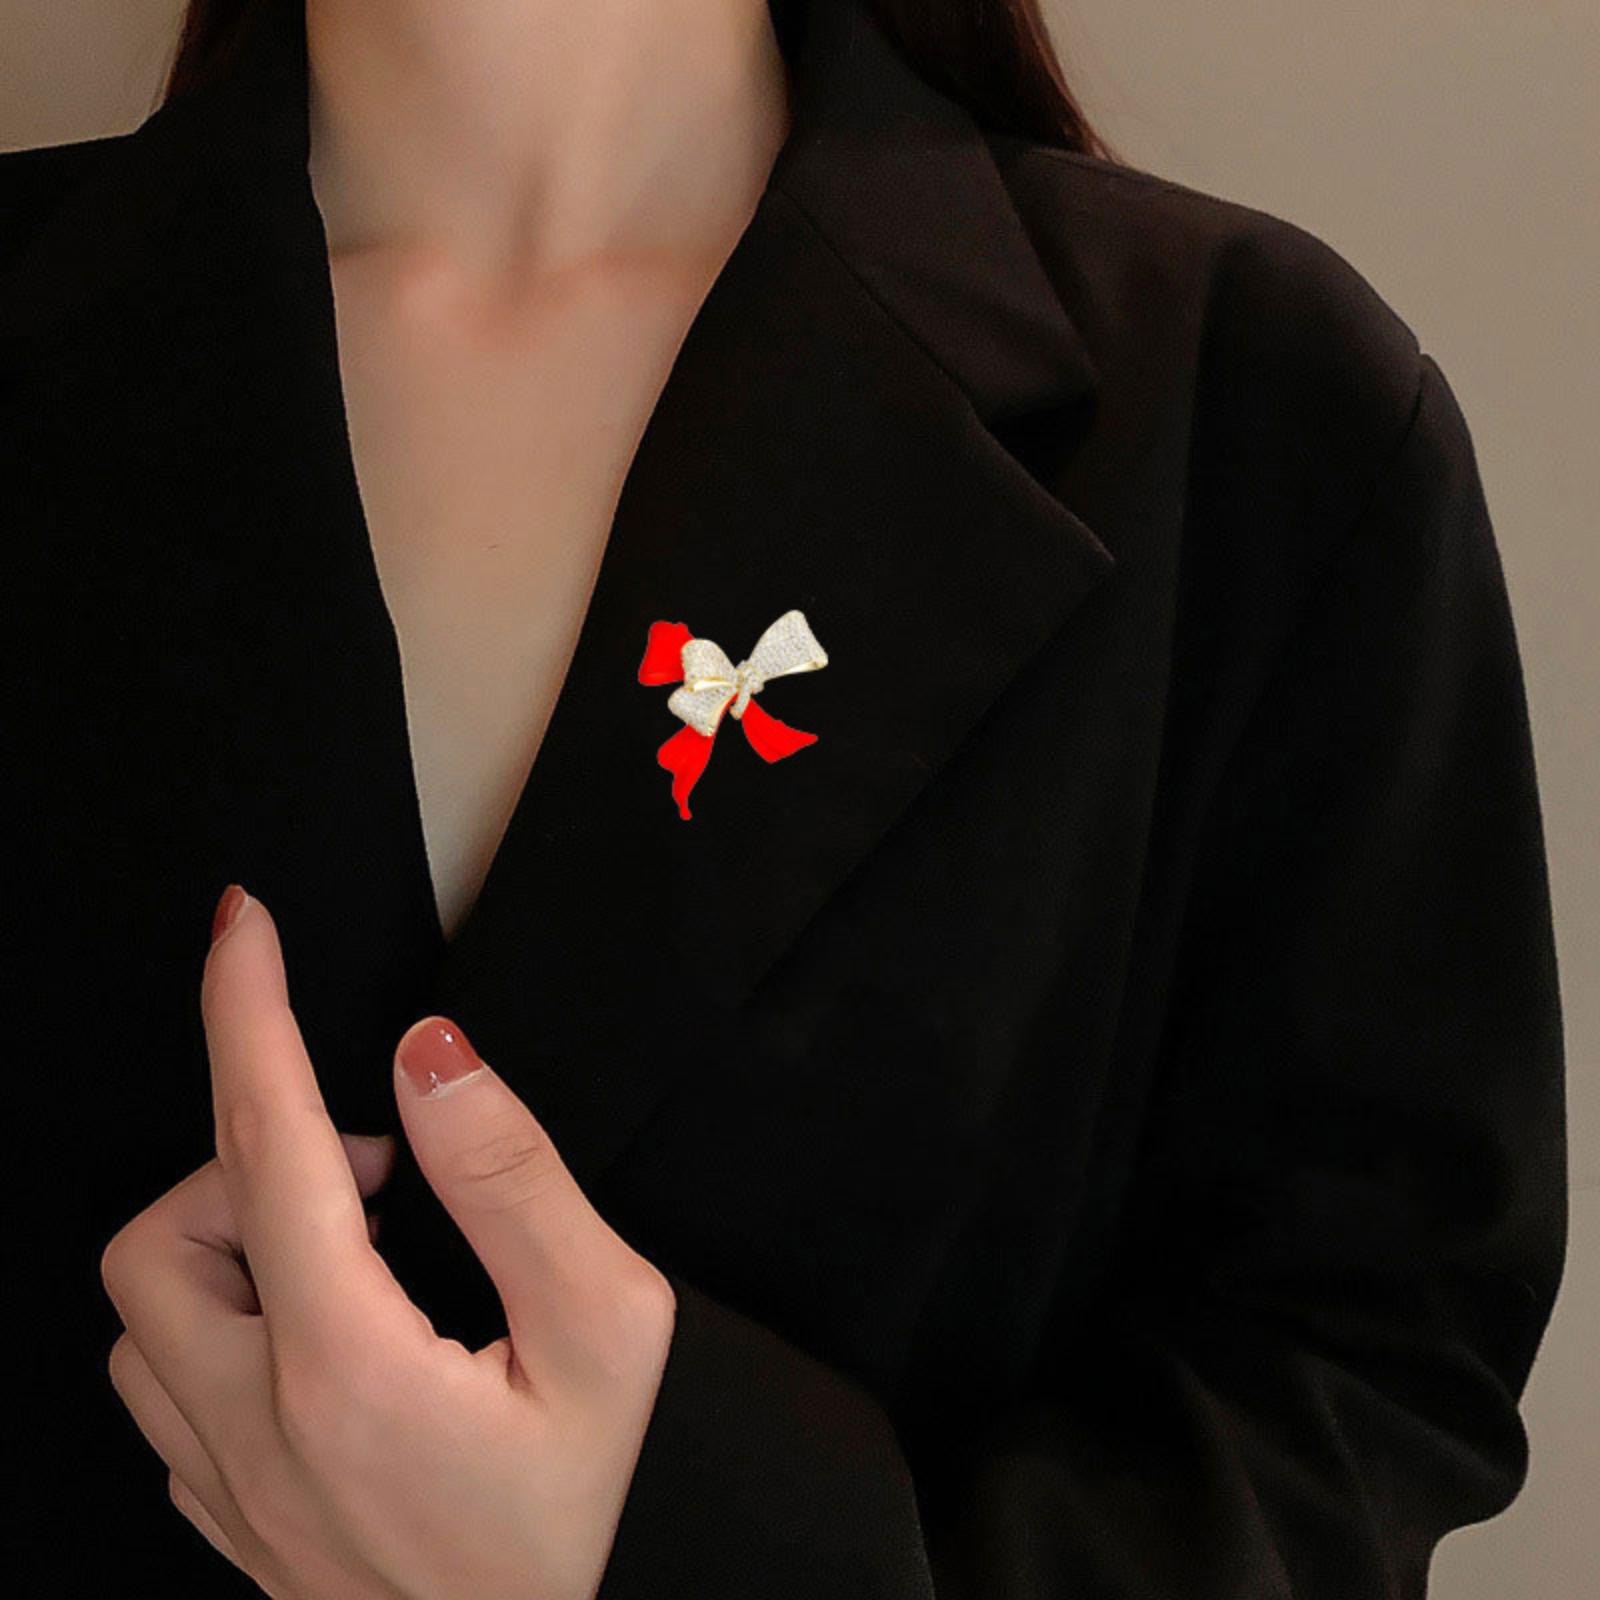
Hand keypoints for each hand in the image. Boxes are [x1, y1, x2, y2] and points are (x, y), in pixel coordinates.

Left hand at [100, 886, 675, 1598]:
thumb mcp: (609, 1330)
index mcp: (349, 1364)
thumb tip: (429, 1061)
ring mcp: (231, 1488)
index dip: (247, 1011)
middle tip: (384, 1160)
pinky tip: (313, 1326)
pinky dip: (223, 1315)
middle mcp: (258, 1426)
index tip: (240, 927)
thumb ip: (514, 1179)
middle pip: (171, 1222)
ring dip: (234, 1236)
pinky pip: (168, 1389)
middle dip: (261, 1143)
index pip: (266, 1142)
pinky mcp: (232, 1524)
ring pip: (151, 1309)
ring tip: (351, 1245)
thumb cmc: (590, 1517)